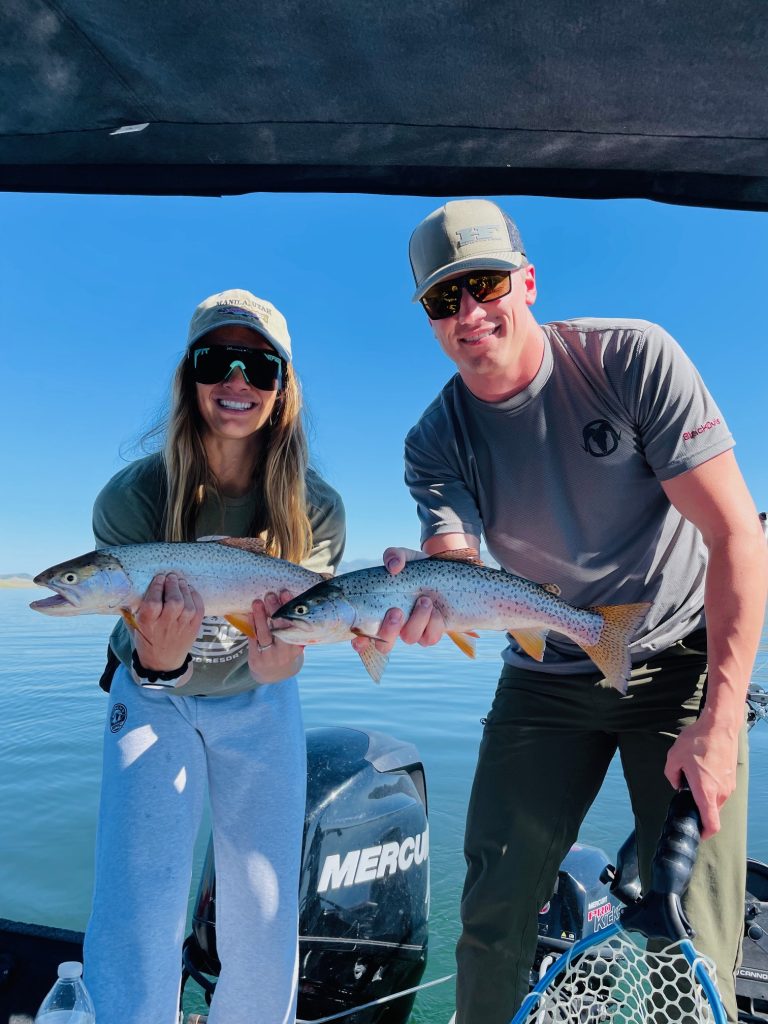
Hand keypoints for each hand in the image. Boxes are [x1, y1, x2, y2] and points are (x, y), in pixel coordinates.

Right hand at [134, 573, 204, 671]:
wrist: (163, 663)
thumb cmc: (148, 639)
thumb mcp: (136, 626)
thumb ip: (137, 608)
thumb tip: (133, 585)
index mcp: (148, 625)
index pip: (153, 602)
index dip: (157, 587)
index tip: (159, 577)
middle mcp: (166, 626)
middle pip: (173, 601)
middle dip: (173, 585)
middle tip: (171, 576)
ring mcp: (182, 627)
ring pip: (187, 604)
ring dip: (184, 588)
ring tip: (179, 581)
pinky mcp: (194, 628)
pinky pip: (198, 609)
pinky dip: (195, 597)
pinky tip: (189, 590)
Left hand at [248, 590, 304, 682]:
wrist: (273, 674)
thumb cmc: (284, 650)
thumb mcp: (293, 643)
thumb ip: (292, 627)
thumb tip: (288, 599)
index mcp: (297, 645)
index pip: (295, 624)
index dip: (290, 609)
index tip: (285, 593)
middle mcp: (285, 652)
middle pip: (280, 628)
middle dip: (275, 610)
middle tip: (270, 594)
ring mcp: (270, 657)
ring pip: (265, 634)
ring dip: (260, 616)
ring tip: (257, 602)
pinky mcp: (257, 659)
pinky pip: (253, 640)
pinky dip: (252, 626)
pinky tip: (250, 614)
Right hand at [350, 547, 445, 658]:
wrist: (448, 575)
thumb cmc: (419, 569)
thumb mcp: (406, 557)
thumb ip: (394, 555)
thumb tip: (393, 567)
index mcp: (379, 612)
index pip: (363, 636)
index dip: (360, 643)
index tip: (360, 639)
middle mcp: (394, 627)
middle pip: (384, 646)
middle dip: (388, 631)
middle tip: (396, 611)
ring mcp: (412, 631)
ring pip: (409, 638)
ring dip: (417, 620)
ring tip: (425, 601)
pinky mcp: (431, 634)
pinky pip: (429, 639)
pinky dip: (433, 624)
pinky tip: (437, 610)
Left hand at [664, 713, 740, 839]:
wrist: (720, 725)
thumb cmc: (698, 741)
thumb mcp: (674, 757)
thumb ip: (671, 775)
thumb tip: (677, 784)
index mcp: (706, 791)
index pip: (712, 824)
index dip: (704, 834)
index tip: (696, 833)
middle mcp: (721, 792)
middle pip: (712, 813)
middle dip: (699, 811)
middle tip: (686, 800)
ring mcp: (729, 785)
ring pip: (716, 801)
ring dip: (705, 797)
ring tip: (693, 780)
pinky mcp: (732, 777)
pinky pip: (721, 790)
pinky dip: (711, 788)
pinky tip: (702, 772)